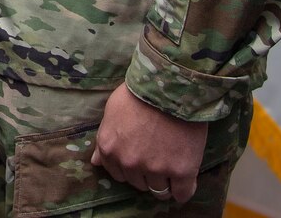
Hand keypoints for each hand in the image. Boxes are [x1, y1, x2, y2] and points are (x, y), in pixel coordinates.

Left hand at [90, 84, 207, 202]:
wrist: (170, 86)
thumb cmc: (138, 94)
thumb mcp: (112, 112)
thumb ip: (105, 140)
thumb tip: (96, 162)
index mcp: (109, 149)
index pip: (118, 175)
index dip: (131, 169)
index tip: (141, 160)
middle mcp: (130, 163)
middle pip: (139, 184)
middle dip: (147, 174)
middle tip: (158, 158)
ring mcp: (155, 169)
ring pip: (159, 191)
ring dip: (165, 182)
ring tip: (172, 165)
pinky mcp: (181, 171)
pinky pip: (182, 194)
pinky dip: (183, 190)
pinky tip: (184, 180)